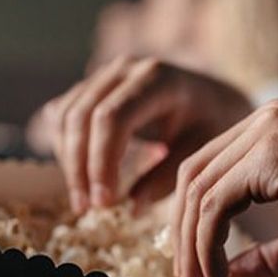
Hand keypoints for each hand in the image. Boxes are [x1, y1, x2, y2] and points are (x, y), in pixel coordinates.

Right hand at [43, 57, 251, 212]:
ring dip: (68, 161)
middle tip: (87, 207)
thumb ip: (167, 177)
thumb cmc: (211, 125)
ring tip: (85, 200)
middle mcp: (125, 69)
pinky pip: (63, 115)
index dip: (101, 162)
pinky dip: (66, 148)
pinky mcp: (92, 86)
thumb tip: (132, 208)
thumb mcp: (200, 152)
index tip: (104, 202)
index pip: (111, 119)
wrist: (214, 98)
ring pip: (65, 115)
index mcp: (157, 79)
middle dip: (79, 167)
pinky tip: (83, 177)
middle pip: (81, 116)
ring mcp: (105, 74)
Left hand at [171, 99, 277, 276]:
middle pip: (193, 176)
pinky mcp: (271, 155)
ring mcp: (266, 133)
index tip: (197, 267)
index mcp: (270, 130)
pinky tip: (217, 276)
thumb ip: (267, 258)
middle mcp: (262, 121)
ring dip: (191, 247)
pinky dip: (207, 244)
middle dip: (182, 236)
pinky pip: (216, 203)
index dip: (192, 223)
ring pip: (198, 191)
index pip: (210, 171)